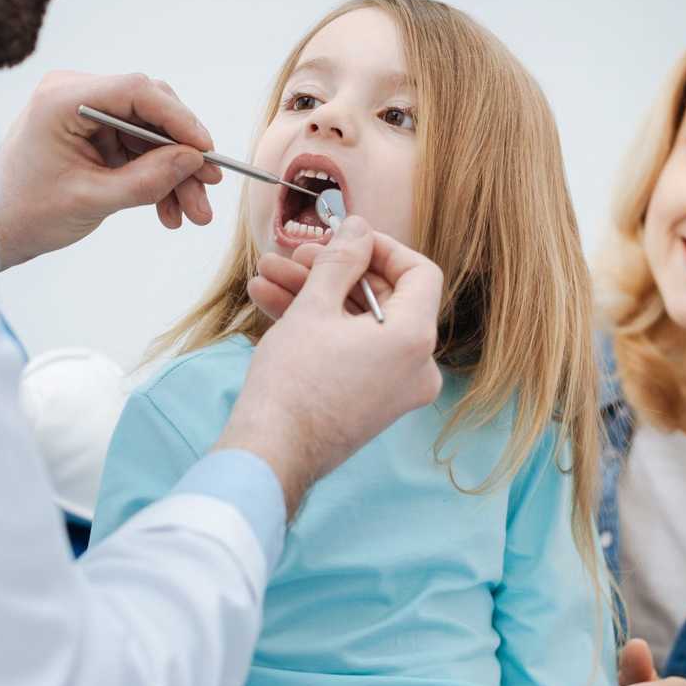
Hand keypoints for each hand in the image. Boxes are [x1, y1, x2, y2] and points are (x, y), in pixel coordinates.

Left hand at [0, 71, 224, 268]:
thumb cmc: (25, 212)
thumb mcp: (92, 200)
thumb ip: (146, 179)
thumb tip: (193, 159)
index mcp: (63, 99)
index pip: (137, 91)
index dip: (179, 119)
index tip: (206, 151)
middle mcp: (75, 95)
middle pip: (150, 111)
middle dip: (182, 154)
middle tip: (208, 189)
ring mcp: (86, 113)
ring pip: (150, 134)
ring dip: (174, 174)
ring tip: (193, 213)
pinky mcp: (93, 134)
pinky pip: (137, 149)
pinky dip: (156, 178)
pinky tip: (169, 211)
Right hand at [217, 216, 442, 515]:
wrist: (270, 456)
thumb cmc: (293, 384)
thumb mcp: (314, 307)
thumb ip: (341, 260)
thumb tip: (358, 229)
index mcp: (414, 339)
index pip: (420, 272)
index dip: (381, 246)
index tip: (345, 237)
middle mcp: (416, 367)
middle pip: (383, 297)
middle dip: (332, 270)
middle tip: (292, 255)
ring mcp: (395, 389)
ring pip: (359, 324)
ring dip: (314, 295)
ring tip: (266, 274)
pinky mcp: (370, 402)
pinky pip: (352, 351)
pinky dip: (319, 328)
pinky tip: (270, 301)